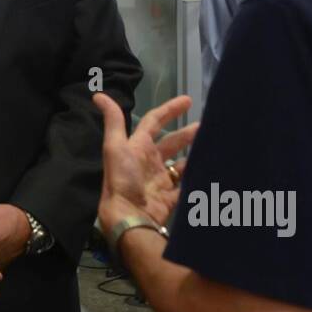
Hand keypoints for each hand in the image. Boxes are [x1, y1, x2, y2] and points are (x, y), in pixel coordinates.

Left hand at [94, 93, 197, 229]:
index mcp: (137, 147)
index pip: (154, 122)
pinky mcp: (169, 198)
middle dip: (187, 133)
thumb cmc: (123, 179)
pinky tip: (210, 172)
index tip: (188, 101)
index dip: (169, 109)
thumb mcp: (116, 146)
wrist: (129, 216)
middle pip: (171, 143)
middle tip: (207, 126)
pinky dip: (196, 178)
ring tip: (213, 147)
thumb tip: (98, 95)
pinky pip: (186, 185)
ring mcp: (160, 180)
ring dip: (194, 155)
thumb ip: (113, 121)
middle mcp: (149, 162)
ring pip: (181, 163)